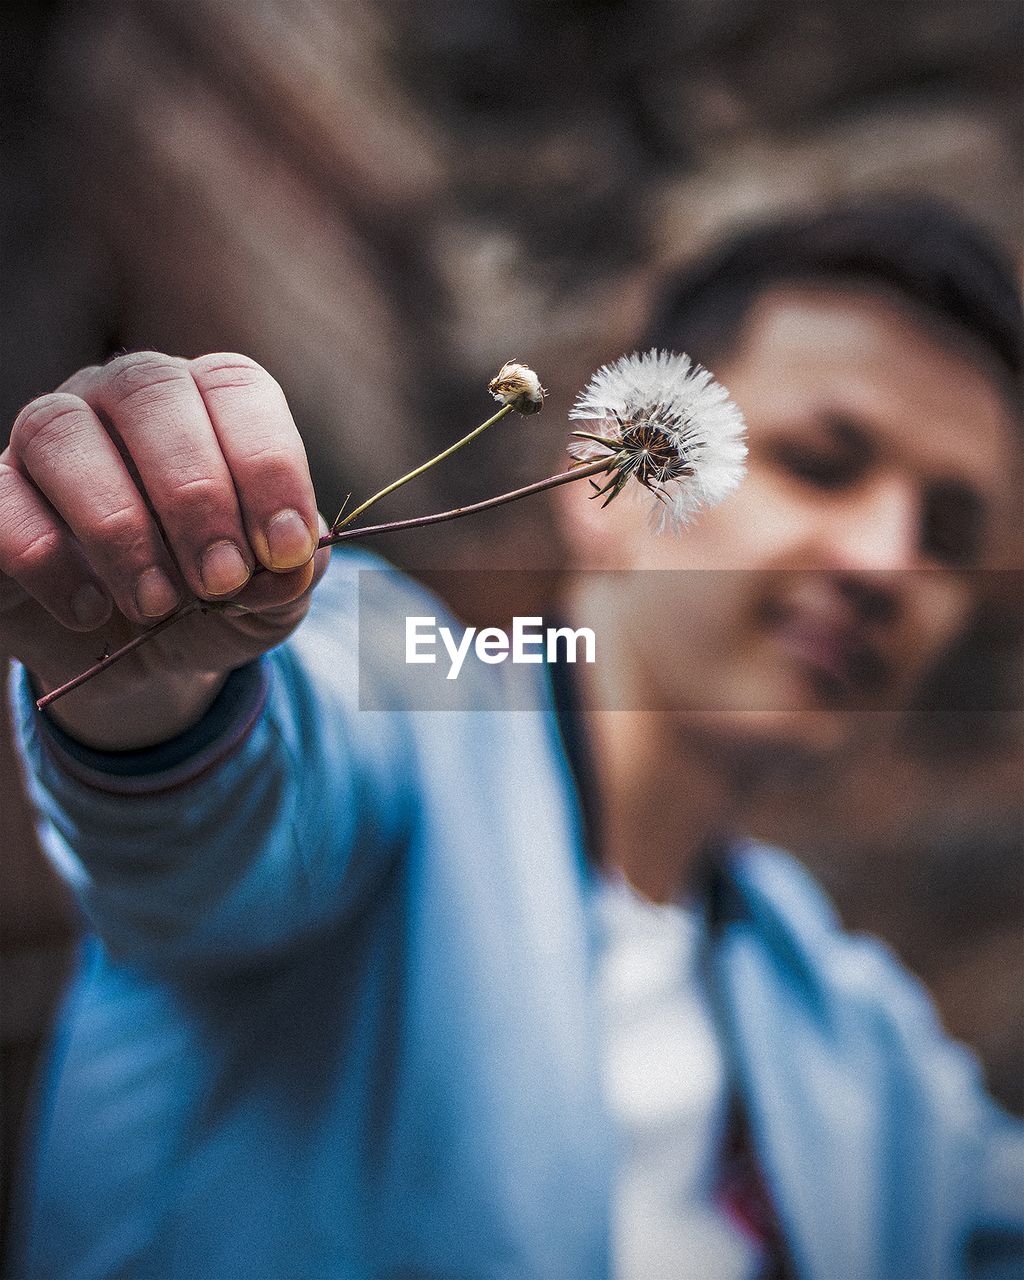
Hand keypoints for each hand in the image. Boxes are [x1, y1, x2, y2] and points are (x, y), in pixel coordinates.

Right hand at [1, 352, 329, 747]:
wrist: (140, 656)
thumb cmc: (213, 598)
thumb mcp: (271, 594)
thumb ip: (291, 571)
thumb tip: (288, 564)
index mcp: (205, 400)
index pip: (235, 388)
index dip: (266, 464)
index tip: (285, 548)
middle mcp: (121, 398)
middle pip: (149, 393)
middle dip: (195, 494)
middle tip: (220, 580)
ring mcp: (47, 439)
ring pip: (63, 435)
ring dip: (121, 528)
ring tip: (158, 604)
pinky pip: (0, 501)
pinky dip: (48, 559)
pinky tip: (91, 609)